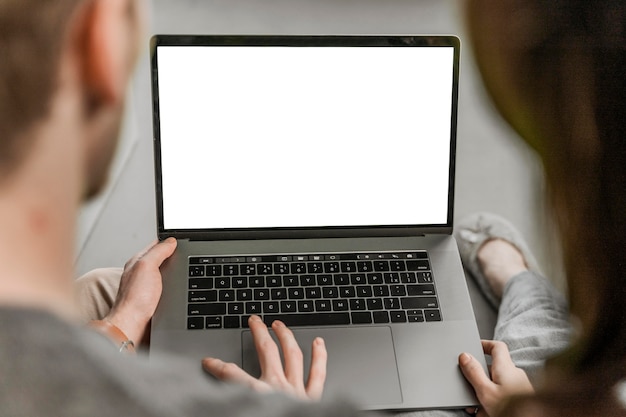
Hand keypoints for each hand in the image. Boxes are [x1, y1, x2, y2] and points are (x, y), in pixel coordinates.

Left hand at [106, 238, 176, 344]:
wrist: (133, 326)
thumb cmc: (135, 300)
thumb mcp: (147, 266)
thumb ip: (158, 252)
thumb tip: (171, 241)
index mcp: (138, 262)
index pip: (156, 245)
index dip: (169, 241)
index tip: (182, 239)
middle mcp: (142, 273)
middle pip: (163, 259)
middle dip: (175, 256)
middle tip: (186, 252)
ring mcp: (149, 287)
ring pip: (166, 274)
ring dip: (175, 273)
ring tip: (184, 267)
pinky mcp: (154, 300)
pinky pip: (168, 288)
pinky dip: (175, 286)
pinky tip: (179, 287)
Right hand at [202, 315, 326, 400]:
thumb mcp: (243, 413)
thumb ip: (232, 405)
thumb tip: (220, 404)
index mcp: (258, 396)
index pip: (231, 375)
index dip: (217, 366)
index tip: (208, 362)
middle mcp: (278, 387)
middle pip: (266, 351)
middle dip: (258, 333)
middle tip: (254, 321)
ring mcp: (298, 390)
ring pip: (292, 355)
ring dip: (286, 336)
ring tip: (280, 324)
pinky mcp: (314, 399)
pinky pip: (318, 373)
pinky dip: (320, 356)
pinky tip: (319, 342)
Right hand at [459, 340, 533, 416]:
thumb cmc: (513, 410)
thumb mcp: (485, 391)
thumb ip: (474, 372)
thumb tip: (465, 357)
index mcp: (506, 367)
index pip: (497, 346)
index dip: (485, 344)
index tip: (474, 347)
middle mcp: (515, 374)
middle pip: (493, 367)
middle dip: (480, 376)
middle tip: (470, 384)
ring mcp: (520, 386)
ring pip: (497, 383)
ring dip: (485, 390)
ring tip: (478, 404)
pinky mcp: (521, 398)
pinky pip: (503, 393)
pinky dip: (493, 399)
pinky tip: (487, 411)